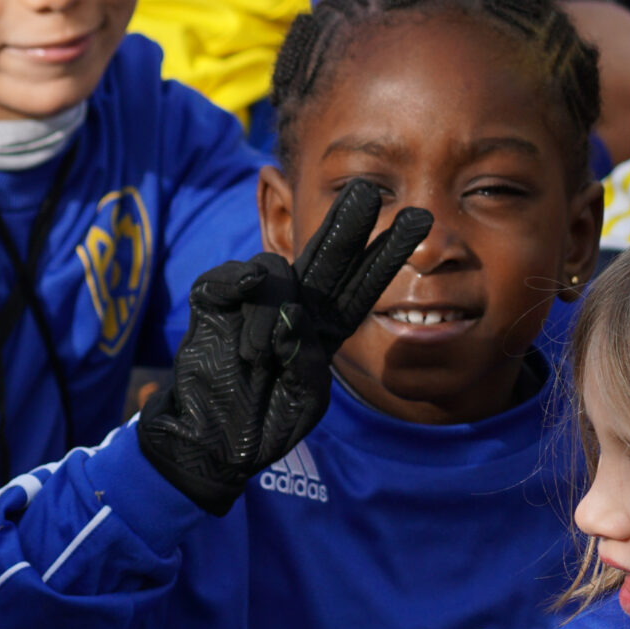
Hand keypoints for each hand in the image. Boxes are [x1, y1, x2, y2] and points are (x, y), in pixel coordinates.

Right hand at [138, 180, 429, 513]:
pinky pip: (231, 278)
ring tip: (260, 353)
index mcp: (326, 326)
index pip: (362, 282)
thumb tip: (290, 313)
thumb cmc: (263, 422)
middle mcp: (296, 303)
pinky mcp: (215, 298)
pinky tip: (242, 293)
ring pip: (276, 270)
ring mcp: (254, 299)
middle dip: (348, 222)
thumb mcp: (302, 401)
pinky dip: (237, 284)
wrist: (209, 436)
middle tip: (370, 191)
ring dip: (271, 310)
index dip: (387, 252)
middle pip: (326, 254)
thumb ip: (305, 360)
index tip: (420, 221)